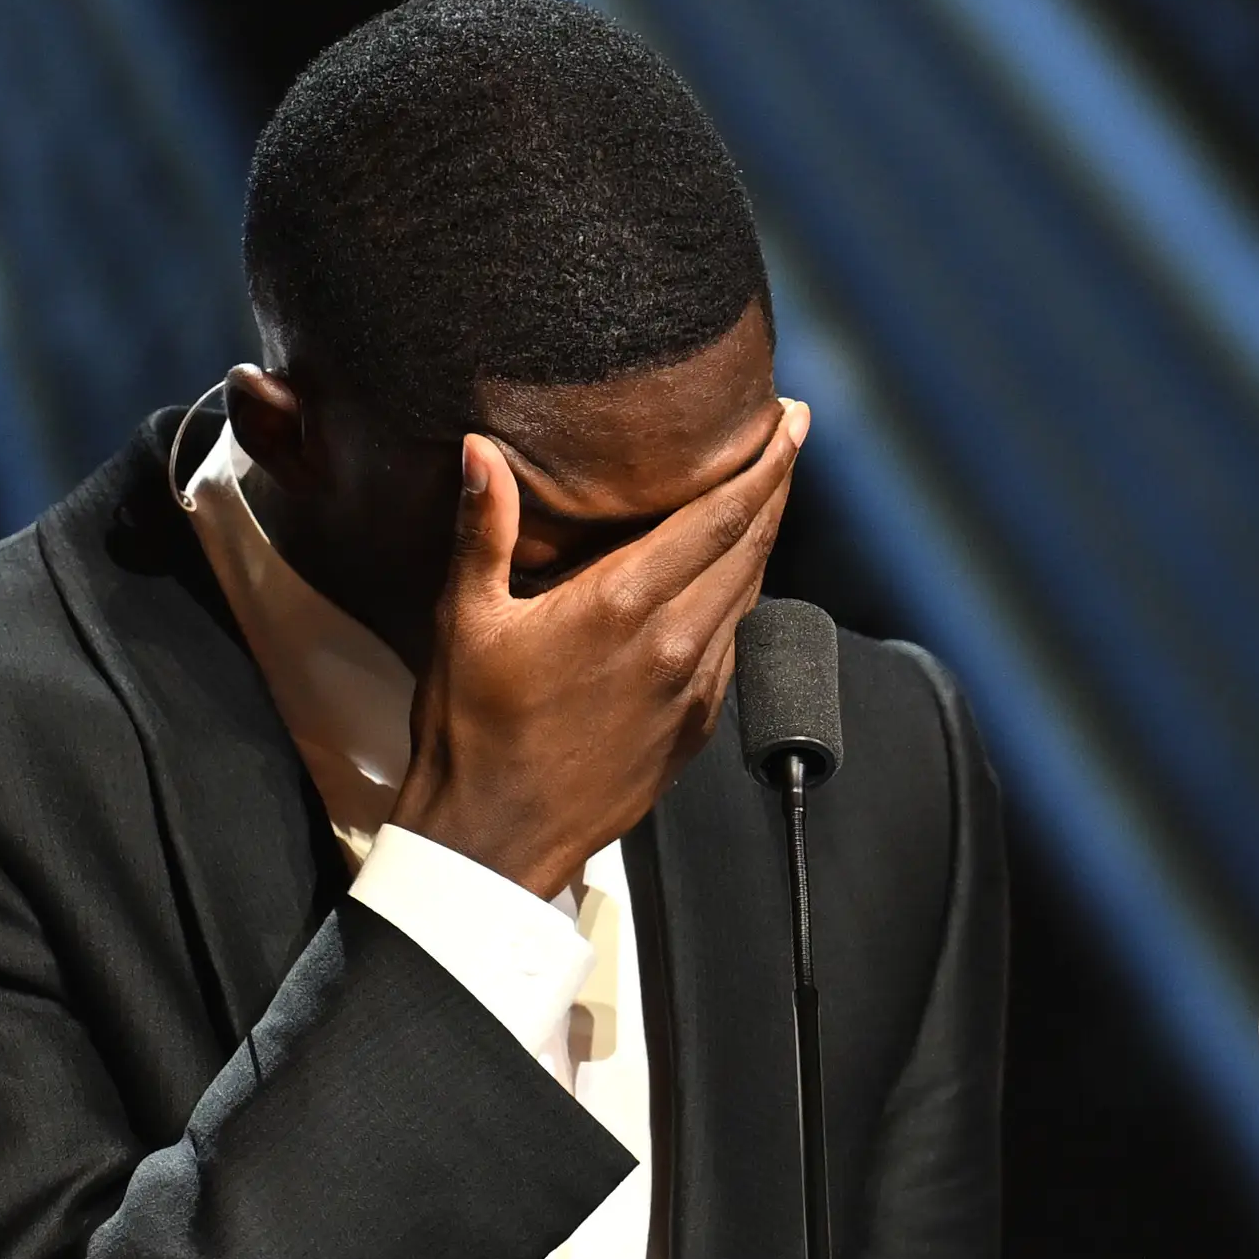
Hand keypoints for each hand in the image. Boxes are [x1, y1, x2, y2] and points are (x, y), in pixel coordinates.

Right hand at [392, 400, 807, 901]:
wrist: (499, 840)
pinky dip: (743, 596)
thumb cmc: (473, 730)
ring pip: (751, 593)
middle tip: (792, 434)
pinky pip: (735, 642)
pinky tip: (733, 576)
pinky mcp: (696, 725)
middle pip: (751, 545)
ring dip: (765, 537)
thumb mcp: (467, 620)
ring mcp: (695, 689)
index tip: (791, 419)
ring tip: (768, 492)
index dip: (764, 463)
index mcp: (623, 606)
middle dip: (777, 484)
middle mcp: (675, 643)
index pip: (720, 516)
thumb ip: (485, 530)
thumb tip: (481, 450)